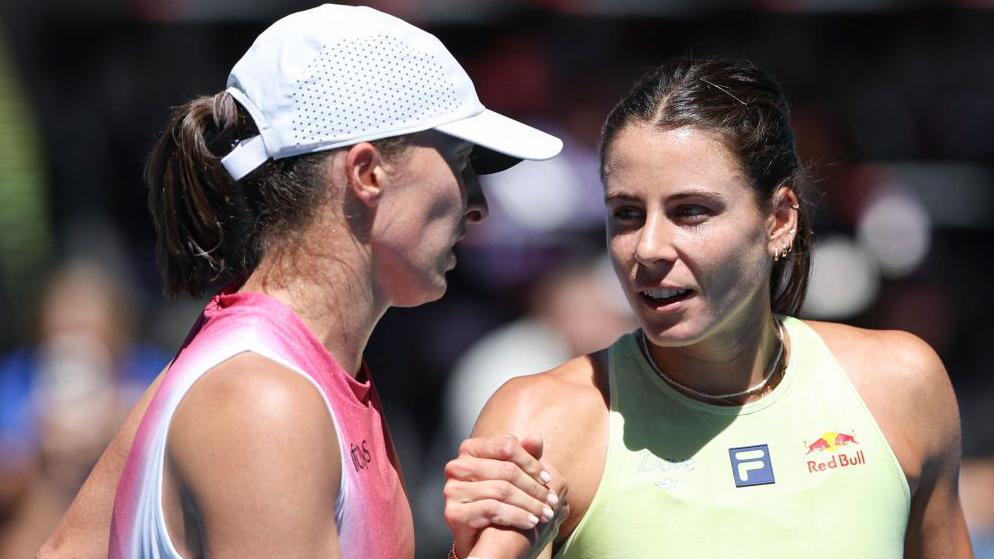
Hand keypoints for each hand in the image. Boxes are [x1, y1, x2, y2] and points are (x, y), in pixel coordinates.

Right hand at [444, 434, 567, 557]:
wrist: (477, 535)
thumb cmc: (495, 499)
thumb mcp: (510, 474)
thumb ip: (523, 455)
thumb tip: (536, 438)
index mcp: (470, 449)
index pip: (506, 446)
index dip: (530, 462)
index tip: (547, 478)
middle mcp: (457, 466)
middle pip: (506, 470)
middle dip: (534, 487)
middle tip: (552, 500)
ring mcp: (453, 489)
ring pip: (501, 490)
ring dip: (529, 504)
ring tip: (545, 513)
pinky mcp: (454, 512)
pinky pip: (492, 509)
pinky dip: (516, 516)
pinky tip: (531, 522)